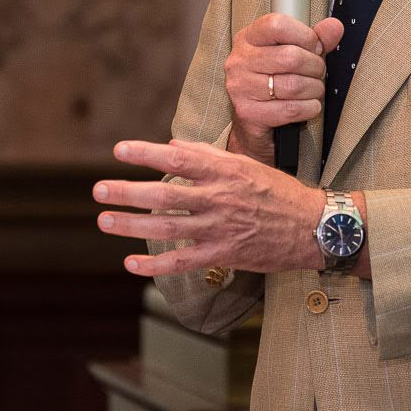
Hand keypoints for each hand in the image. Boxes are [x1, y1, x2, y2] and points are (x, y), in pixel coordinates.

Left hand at [95, 140, 326, 275]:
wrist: (313, 227)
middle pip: (165, 194)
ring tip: (104, 221)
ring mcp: (220, 228)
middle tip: (98, 190)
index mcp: (225, 171)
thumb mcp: (248, 165)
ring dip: (132, 226)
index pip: (178, 157)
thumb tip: (174, 145)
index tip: (119, 150)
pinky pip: (183, 262)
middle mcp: (219, 198)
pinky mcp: (224, 254)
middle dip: (127, 192)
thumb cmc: (279, 192)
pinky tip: (131, 263)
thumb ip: (210, 155)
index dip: (146, 153)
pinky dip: (155, 265)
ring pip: (168, 228)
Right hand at [223, 14, 343, 159]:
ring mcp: (240, 87)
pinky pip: (292, 109)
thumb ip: (314, 39)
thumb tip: (334, 27)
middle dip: (315, 67)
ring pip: (294, 85)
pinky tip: (309, 106)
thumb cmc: (272, 82)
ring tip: (313, 90)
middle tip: (317, 73)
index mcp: (248, 39)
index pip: (277, 25)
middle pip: (291, 57)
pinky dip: (310, 108)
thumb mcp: (291, 53)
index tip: (314, 48)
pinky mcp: (248, 113)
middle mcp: (240, 61)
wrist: (251, 122)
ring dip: (315, 89)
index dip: (305, 36)